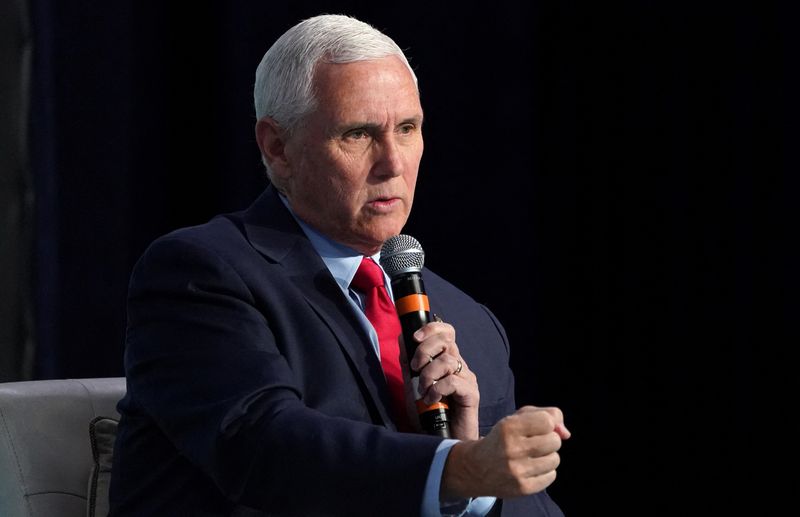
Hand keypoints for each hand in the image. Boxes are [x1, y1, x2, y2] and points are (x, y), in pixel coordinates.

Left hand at [408, 321, 479, 439]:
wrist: (440, 442)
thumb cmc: (428, 415)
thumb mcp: (412, 385)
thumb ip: (408, 362)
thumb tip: (403, 336)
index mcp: (447, 360)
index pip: (447, 332)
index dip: (432, 328)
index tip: (414, 337)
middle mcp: (460, 366)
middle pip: (447, 340)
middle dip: (425, 350)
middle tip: (415, 368)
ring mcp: (467, 379)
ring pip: (447, 361)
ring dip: (427, 375)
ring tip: (423, 392)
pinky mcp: (471, 394)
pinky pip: (452, 381)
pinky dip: (437, 389)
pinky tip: (431, 401)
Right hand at [440, 406, 569, 498]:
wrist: (477, 468)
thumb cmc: (502, 438)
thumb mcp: (517, 418)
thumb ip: (546, 414)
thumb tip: (566, 433)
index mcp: (508, 427)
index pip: (548, 421)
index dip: (547, 423)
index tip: (537, 427)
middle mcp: (512, 449)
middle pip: (554, 441)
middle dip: (548, 440)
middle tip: (533, 443)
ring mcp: (518, 471)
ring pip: (555, 459)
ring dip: (547, 457)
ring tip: (532, 457)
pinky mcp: (523, 488)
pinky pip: (551, 476)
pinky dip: (545, 472)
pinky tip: (530, 469)